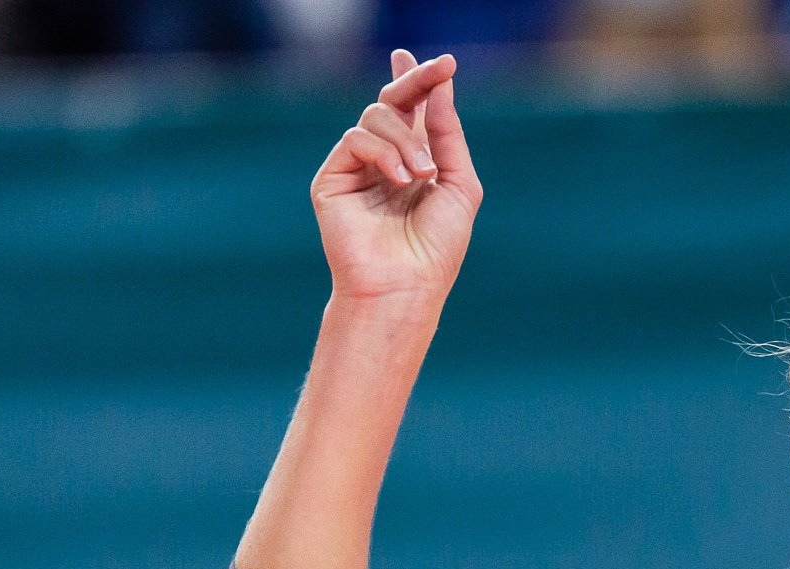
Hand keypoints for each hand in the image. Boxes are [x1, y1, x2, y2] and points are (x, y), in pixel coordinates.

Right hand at [311, 50, 481, 302]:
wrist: (405, 285)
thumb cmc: (436, 247)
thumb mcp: (458, 185)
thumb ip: (449, 135)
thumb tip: (441, 87)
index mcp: (414, 163)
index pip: (412, 111)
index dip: (420, 82)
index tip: (444, 63)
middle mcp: (383, 161)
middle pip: (391, 102)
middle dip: (414, 81)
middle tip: (437, 69)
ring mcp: (355, 169)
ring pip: (376, 117)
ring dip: (407, 140)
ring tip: (423, 175)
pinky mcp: (331, 179)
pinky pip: (355, 139)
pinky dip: (383, 153)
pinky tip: (401, 180)